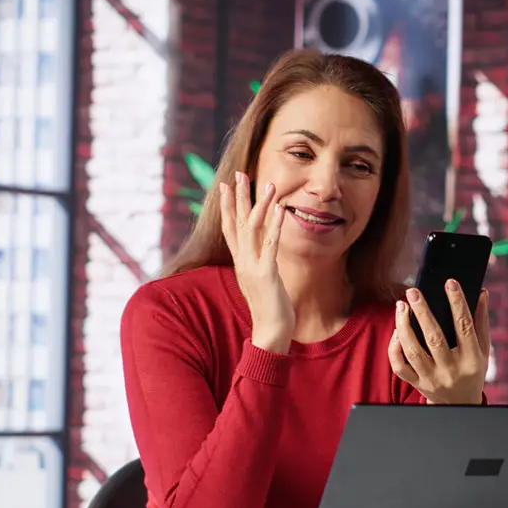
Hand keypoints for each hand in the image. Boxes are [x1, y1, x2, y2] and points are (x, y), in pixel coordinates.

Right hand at [220, 171, 293, 353]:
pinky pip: (270, 245)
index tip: (226, 186)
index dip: (228, 206)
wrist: (270, 333)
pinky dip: (275, 226)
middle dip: (238, 197)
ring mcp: (252, 267)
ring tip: (267, 184)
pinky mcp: (266, 275)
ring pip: (252, 229)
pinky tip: (281, 210)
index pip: (230, 228)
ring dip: (259, 205)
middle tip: (238, 173)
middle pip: (237, 223)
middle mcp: (243, 262)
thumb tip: (260, 252)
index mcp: (241, 262)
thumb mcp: (260, 281)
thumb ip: (258, 264)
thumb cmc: (269, 309)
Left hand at [389, 281, 489, 404]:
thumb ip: (481, 321)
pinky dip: (395, 347)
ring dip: (404, 326)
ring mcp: (432, 379)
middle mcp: (451, 370)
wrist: (459, 405)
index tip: (450, 283)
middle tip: (413, 292)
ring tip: (401, 306)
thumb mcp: (483, 350)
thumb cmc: (472, 372)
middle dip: (423, 312)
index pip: (464, 327)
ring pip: (413, 351)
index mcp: (471, 360)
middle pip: (434, 338)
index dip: (458, 303)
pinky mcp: (417, 384)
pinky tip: (397, 331)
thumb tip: (481, 293)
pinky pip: (400, 366)